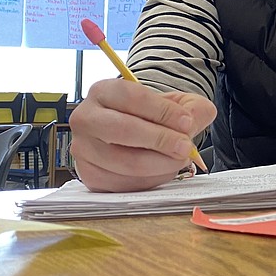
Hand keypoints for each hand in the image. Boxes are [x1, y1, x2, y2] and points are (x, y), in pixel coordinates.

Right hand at [69, 79, 216, 192]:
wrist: (135, 134)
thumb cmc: (153, 117)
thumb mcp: (178, 104)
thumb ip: (192, 108)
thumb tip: (191, 123)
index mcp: (103, 91)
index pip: (131, 98)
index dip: (162, 111)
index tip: (186, 122)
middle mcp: (86, 119)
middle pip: (123, 130)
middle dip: (161, 140)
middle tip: (185, 146)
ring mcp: (83, 149)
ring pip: (125, 162)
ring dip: (160, 163)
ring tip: (179, 159)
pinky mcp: (89, 176)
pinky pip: (123, 183)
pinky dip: (150, 179)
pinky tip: (161, 169)